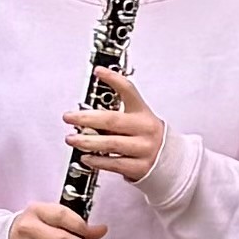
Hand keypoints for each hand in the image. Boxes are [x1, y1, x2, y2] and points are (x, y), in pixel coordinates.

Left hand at [64, 68, 166, 187]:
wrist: (170, 160)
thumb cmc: (145, 136)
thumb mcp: (137, 119)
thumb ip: (114, 116)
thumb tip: (84, 117)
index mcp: (143, 112)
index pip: (129, 91)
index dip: (114, 79)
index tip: (98, 71)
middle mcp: (145, 129)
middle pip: (113, 120)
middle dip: (86, 118)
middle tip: (69, 117)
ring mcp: (144, 148)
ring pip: (111, 144)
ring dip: (87, 141)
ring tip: (71, 139)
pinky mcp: (140, 167)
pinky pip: (114, 164)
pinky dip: (97, 160)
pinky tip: (85, 157)